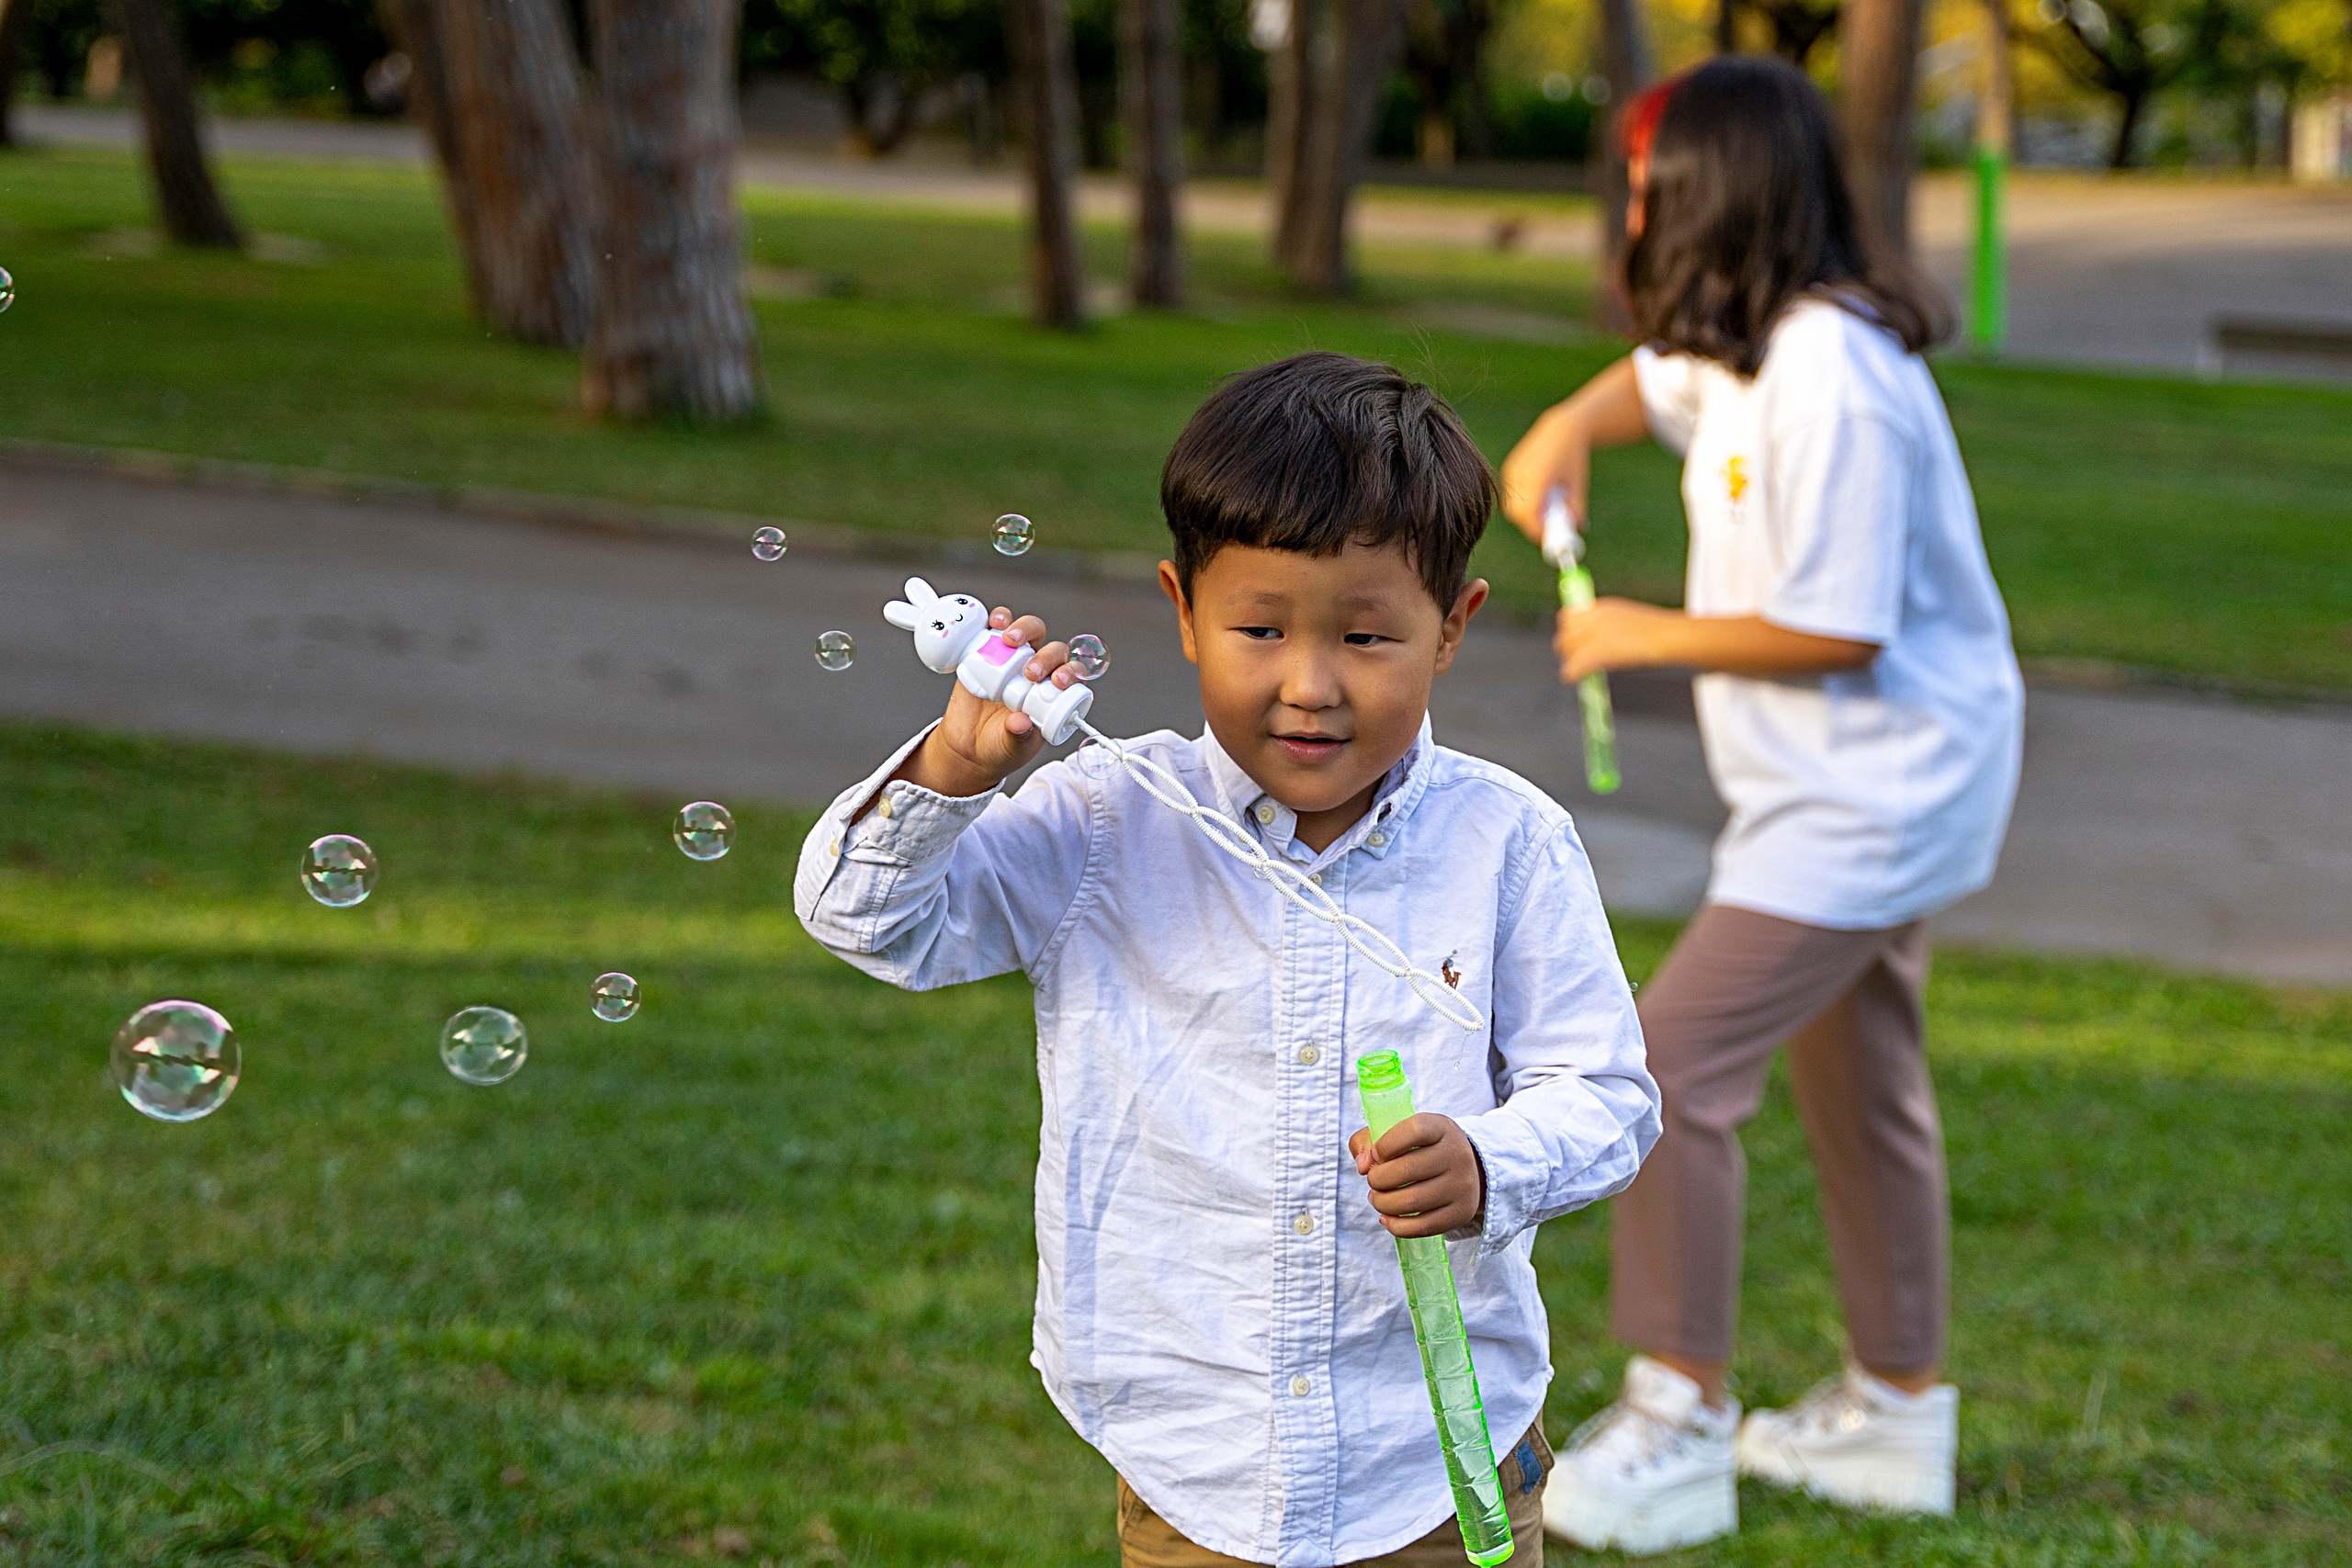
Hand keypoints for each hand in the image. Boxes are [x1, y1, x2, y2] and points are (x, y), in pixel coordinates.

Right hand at [896, 607, 1082, 798]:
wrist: (968, 747)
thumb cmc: (1000, 747)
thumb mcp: (1013, 747)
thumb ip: (1018, 736)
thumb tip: (1020, 722)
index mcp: (1053, 694)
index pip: (1071, 675)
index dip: (1070, 673)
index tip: (1058, 682)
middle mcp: (1038, 673)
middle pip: (1052, 650)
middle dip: (1046, 656)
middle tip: (1029, 673)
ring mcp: (1014, 660)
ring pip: (1029, 632)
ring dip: (1024, 628)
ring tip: (1009, 640)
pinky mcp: (988, 652)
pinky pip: (997, 628)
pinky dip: (997, 619)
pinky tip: (993, 623)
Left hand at [1349, 1113, 1484, 1238]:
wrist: (1465, 1168)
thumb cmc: (1420, 1149)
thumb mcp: (1398, 1133)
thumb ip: (1368, 1140)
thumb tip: (1362, 1166)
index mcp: (1441, 1128)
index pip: (1414, 1130)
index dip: (1386, 1144)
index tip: (1376, 1155)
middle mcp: (1457, 1154)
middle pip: (1407, 1170)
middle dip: (1377, 1179)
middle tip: (1373, 1181)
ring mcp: (1462, 1185)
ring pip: (1411, 1201)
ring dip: (1383, 1203)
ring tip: (1377, 1198)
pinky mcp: (1461, 1212)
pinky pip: (1423, 1226)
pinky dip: (1396, 1226)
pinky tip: (1387, 1218)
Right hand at [1498, 405, 1590, 545]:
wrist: (1560, 431)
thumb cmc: (1573, 459)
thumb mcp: (1579, 485)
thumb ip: (1575, 509)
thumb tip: (1574, 531)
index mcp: (1540, 476)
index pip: (1529, 512)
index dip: (1536, 529)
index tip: (1547, 538)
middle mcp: (1521, 473)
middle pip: (1516, 513)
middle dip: (1529, 526)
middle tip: (1545, 531)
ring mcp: (1512, 471)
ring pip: (1511, 507)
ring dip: (1525, 515)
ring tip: (1545, 509)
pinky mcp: (1509, 470)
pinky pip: (1511, 497)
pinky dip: (1522, 504)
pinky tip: (1538, 496)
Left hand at [1556, 597, 1675, 681]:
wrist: (1668, 635)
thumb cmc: (1657, 631)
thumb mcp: (1628, 619)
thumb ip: (1609, 626)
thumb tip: (1597, 640)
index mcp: (1602, 607)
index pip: (1569, 616)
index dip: (1567, 631)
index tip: (1571, 641)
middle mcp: (1595, 617)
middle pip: (1565, 633)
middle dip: (1566, 647)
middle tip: (1572, 659)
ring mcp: (1596, 633)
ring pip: (1568, 648)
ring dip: (1569, 660)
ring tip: (1574, 670)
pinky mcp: (1599, 651)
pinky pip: (1575, 664)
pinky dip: (1570, 673)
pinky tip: (1571, 678)